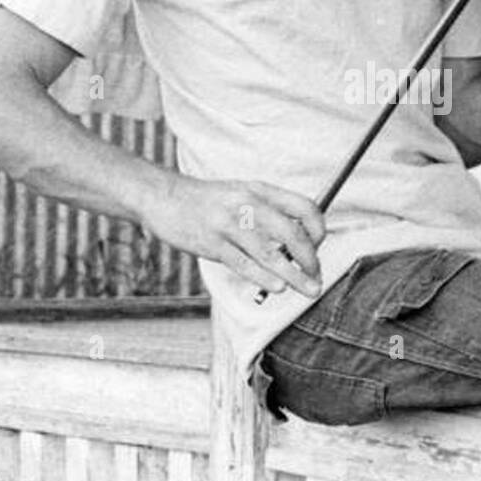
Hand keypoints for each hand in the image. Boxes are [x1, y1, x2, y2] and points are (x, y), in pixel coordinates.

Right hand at [144, 175, 324, 296]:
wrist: (163, 196)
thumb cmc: (207, 201)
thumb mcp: (242, 193)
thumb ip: (268, 210)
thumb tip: (298, 238)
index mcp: (260, 190)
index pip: (304, 207)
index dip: (318, 229)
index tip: (318, 247)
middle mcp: (248, 204)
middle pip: (292, 233)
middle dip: (310, 259)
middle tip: (316, 276)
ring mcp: (229, 224)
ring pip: (270, 253)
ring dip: (295, 275)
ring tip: (309, 289)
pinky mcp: (212, 243)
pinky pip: (243, 264)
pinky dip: (264, 277)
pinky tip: (278, 287)